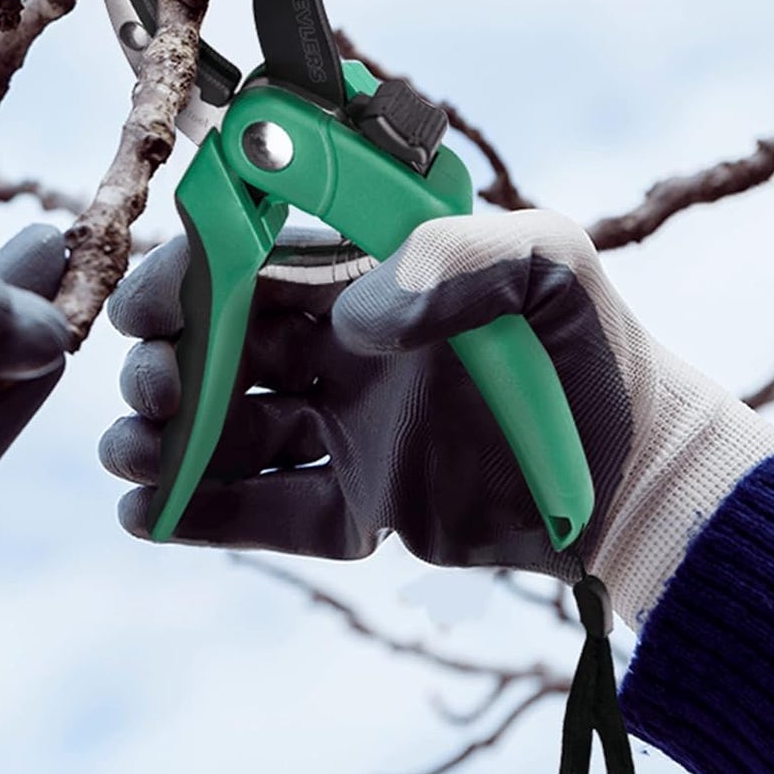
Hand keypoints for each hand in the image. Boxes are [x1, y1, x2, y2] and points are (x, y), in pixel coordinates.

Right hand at [100, 210, 773, 627]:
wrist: (641, 475)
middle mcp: (341, 354)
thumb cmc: (592, 349)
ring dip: (168, 443)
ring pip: (230, 435)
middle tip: (154, 392)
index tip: (142, 310)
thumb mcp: (545, 265)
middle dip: (165, 367)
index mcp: (363, 283)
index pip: (248, 267)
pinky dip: (206, 515)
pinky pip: (270, 513)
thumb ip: (453, 257)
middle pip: (219, 352)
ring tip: (132, 461)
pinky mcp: (362, 507)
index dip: (184, 281)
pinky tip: (148, 515)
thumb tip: (353, 320)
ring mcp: (347, 432)